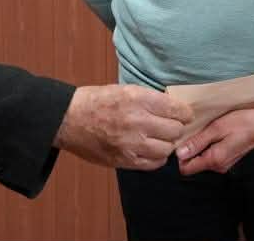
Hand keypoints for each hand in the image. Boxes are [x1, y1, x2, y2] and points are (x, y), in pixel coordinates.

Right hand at [54, 84, 192, 169]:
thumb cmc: (95, 101)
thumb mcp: (124, 89)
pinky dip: (156, 157)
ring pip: (168, 149)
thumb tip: (173, 108)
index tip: (184, 114)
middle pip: (176, 130)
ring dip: (167, 143)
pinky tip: (150, 149)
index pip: (177, 110)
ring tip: (159, 138)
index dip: (184, 113)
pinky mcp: (125, 160)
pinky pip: (154, 163)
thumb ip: (149, 99)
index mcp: (138, 99)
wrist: (68, 119)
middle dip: (176, 127)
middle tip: (170, 125)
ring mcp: (132, 144)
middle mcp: (137, 122)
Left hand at [175, 108, 253, 174]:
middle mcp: (218, 167)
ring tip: (209, 130)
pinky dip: (210, 145)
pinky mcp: (227, 159)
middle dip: (191, 149)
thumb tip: (179, 154)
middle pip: (193, 163)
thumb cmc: (242, 124)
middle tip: (198, 131)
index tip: (184, 141)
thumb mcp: (216, 128)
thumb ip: (197, 142)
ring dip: (201, 145)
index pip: (186, 169)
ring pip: (202, 158)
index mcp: (213, 160)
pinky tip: (217, 133)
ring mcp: (223, 164)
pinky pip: (211, 155)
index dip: (180, 156)